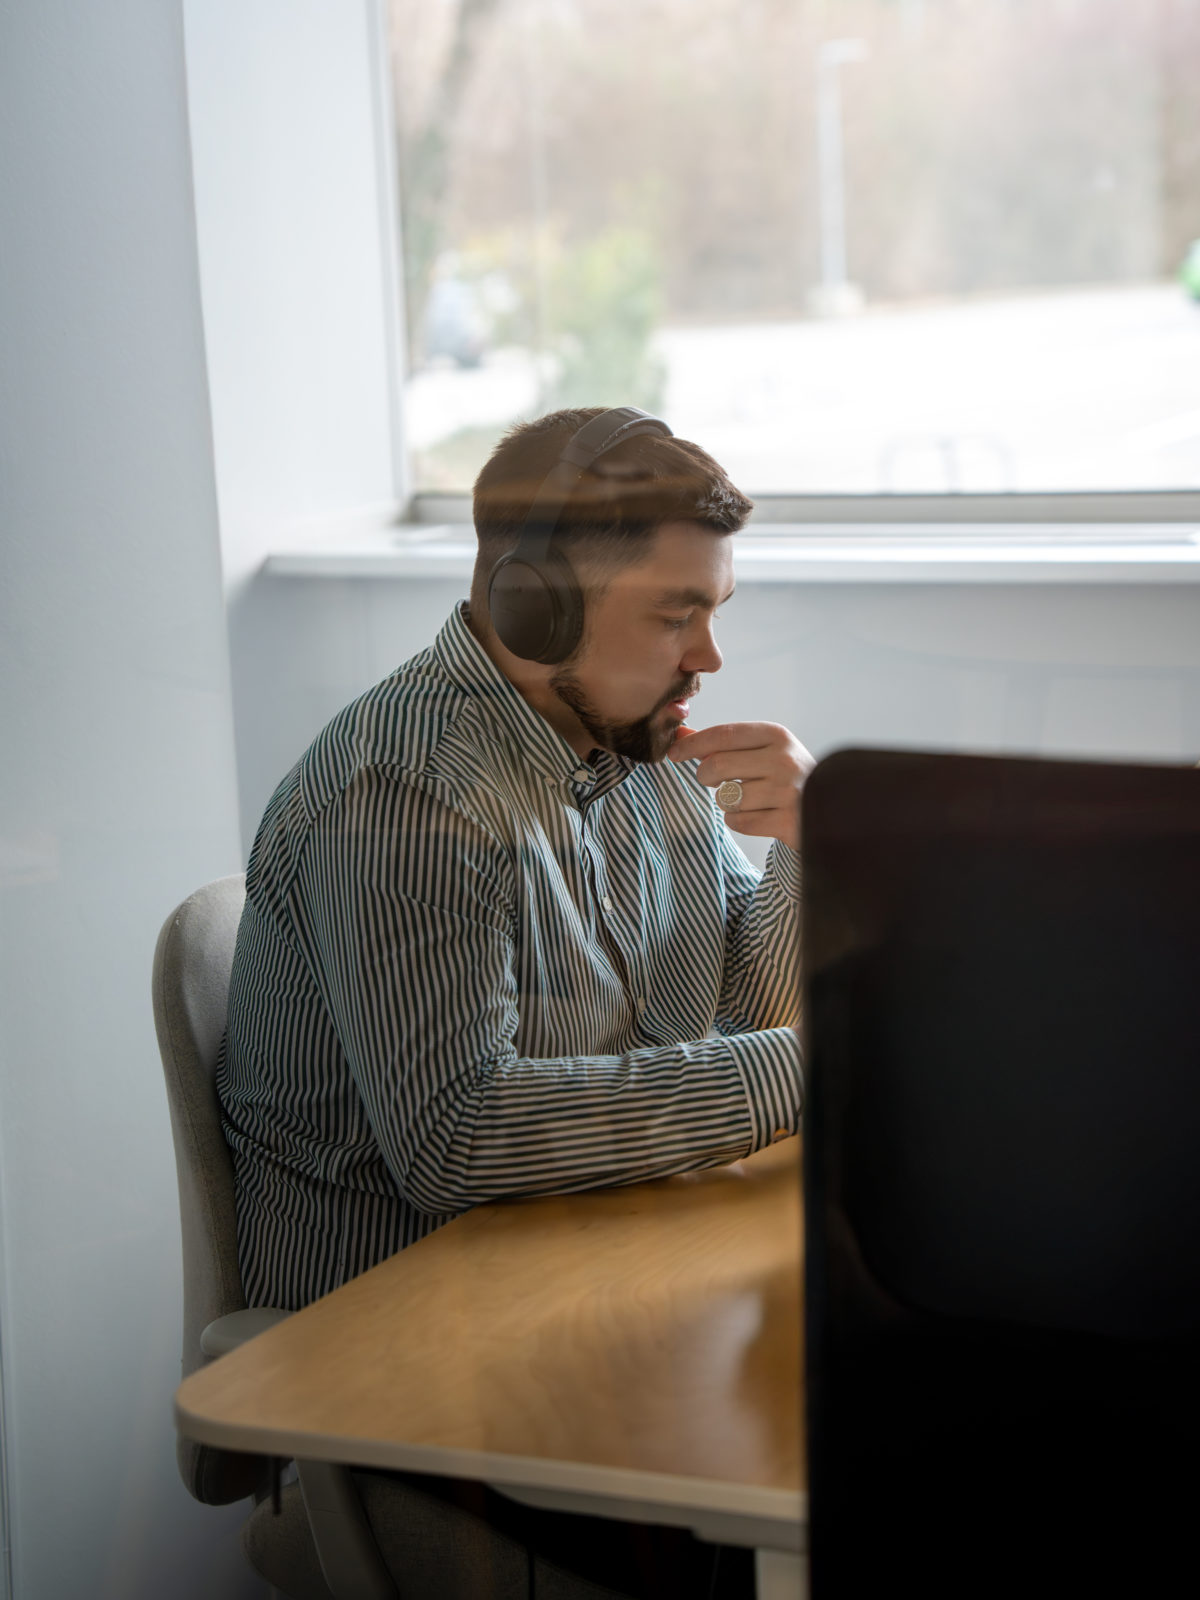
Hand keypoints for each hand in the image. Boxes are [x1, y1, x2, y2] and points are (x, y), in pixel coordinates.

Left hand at [667, 721, 814, 851]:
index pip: (723, 735)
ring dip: (728, 802)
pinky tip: (760, 816)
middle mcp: (785, 760)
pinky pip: (739, 822)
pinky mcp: (788, 822)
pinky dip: (740, 821)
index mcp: (777, 736)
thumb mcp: (762, 751)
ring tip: (750, 800)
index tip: (673, 753)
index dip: (692, 744)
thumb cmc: (786, 777)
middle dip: (706, 776)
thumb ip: (722, 743)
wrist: (834, 808)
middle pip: (717, 766)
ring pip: (727, 798)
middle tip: (713, 780)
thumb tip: (679, 733)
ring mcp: (788, 792)